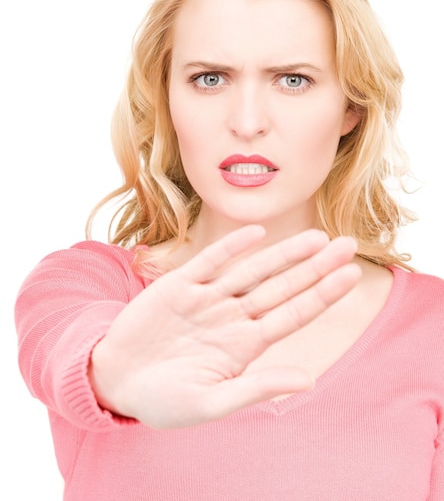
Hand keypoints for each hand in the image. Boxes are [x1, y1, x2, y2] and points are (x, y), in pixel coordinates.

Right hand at [89, 226, 360, 427]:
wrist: (116, 381)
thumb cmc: (165, 400)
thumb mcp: (212, 402)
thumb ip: (258, 386)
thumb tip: (310, 380)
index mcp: (245, 345)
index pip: (293, 315)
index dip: (322, 295)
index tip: (351, 276)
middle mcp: (233, 316)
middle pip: (282, 286)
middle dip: (314, 267)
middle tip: (347, 245)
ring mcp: (208, 298)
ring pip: (252, 270)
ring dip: (283, 253)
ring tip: (315, 238)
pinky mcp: (179, 285)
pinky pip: (211, 261)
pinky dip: (232, 246)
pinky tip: (256, 232)